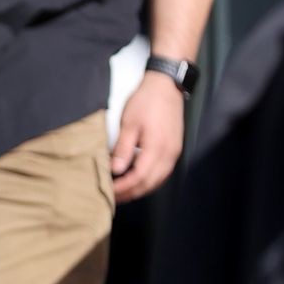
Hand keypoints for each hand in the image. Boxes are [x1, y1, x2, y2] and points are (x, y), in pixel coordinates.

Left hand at [110, 72, 186, 202]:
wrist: (166, 86)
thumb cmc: (146, 101)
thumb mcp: (130, 123)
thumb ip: (124, 148)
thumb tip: (116, 170)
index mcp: (157, 149)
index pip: (138, 178)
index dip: (123, 188)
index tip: (108, 191)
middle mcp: (169, 155)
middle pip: (149, 184)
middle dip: (131, 193)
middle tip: (113, 197)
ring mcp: (174, 153)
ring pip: (157, 180)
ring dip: (140, 188)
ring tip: (123, 191)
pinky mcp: (174, 149)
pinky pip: (162, 172)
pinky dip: (149, 180)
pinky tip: (137, 179)